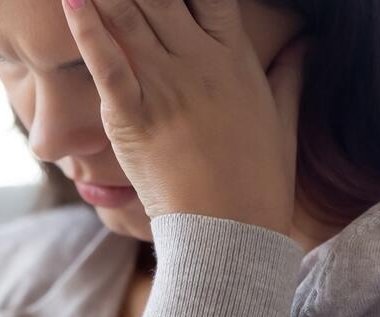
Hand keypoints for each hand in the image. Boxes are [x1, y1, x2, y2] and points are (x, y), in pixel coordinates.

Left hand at [61, 0, 310, 236]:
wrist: (234, 231)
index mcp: (235, 58)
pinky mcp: (135, 118)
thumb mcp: (283, 119)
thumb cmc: (260, 181)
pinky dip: (86, 31)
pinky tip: (71, 0)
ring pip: (131, 18)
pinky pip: (107, 65)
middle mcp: (200, 63)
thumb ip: (291, 73)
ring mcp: (167, 88)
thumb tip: (308, 43)